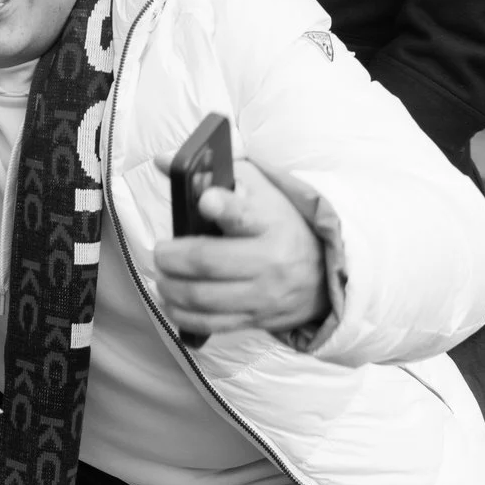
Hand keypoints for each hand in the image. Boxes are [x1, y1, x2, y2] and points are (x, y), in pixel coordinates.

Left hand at [152, 157, 326, 337]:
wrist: (323, 269)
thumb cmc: (276, 221)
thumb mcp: (256, 187)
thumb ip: (213, 172)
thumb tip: (165, 161)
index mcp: (269, 222)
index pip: (243, 214)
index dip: (223, 206)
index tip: (206, 200)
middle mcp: (270, 261)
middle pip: (207, 261)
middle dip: (171, 257)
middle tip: (161, 251)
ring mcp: (265, 295)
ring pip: (202, 297)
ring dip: (170, 287)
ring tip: (163, 276)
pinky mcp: (258, 319)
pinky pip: (211, 324)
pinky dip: (182, 314)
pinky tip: (171, 301)